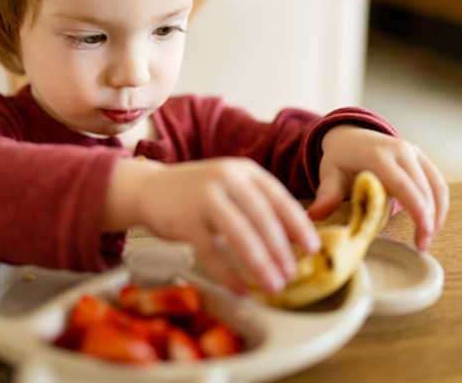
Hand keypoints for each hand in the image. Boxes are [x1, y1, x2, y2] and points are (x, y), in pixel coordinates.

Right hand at [132, 158, 319, 293]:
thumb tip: (295, 240)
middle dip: (281, 250)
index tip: (312, 249)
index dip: (298, 225)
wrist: (149, 189)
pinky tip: (241, 290)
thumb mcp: (232, 188)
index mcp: (244, 171)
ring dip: (260, 263)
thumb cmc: (198, 194)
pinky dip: (228, 274)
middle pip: (262, 218)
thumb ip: (259, 205)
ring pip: (240, 234)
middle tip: (292, 275)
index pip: (279, 198)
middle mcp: (226, 179)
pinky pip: (211, 252)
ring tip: (274, 286)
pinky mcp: (184, 220)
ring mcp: (204, 198)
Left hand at [306, 126, 448, 250]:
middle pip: (423, 188)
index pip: (403, 185)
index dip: (417, 210)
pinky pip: (437, 182)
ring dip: (437, 213)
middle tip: (422, 246)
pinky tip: (433, 223)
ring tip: (427, 238)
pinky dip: (439, 204)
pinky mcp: (422, 157)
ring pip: (436, 185)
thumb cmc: (339, 160)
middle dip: (428, 218)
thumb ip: (327, 195)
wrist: (349, 135)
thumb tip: (314, 217)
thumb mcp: (329, 175)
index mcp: (378, 155)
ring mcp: (414, 152)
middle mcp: (400, 150)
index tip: (422, 235)